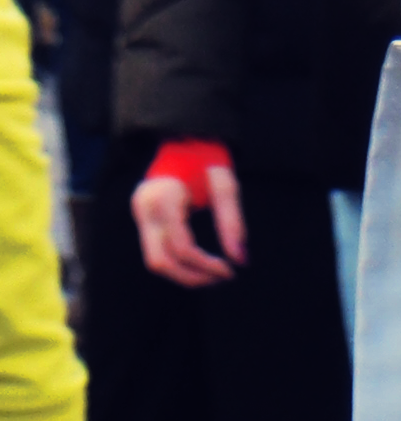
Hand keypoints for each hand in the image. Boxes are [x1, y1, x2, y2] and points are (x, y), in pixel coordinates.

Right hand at [132, 140, 244, 287]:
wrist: (184, 143)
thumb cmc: (207, 161)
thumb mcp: (225, 185)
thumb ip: (233, 222)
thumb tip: (240, 260)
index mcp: (164, 196)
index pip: (182, 247)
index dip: (207, 266)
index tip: (231, 270)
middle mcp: (145, 206)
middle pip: (162, 261)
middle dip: (194, 277)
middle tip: (222, 276)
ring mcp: (140, 213)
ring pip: (156, 262)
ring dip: (185, 276)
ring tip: (213, 273)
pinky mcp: (143, 219)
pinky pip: (157, 253)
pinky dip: (179, 266)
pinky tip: (202, 264)